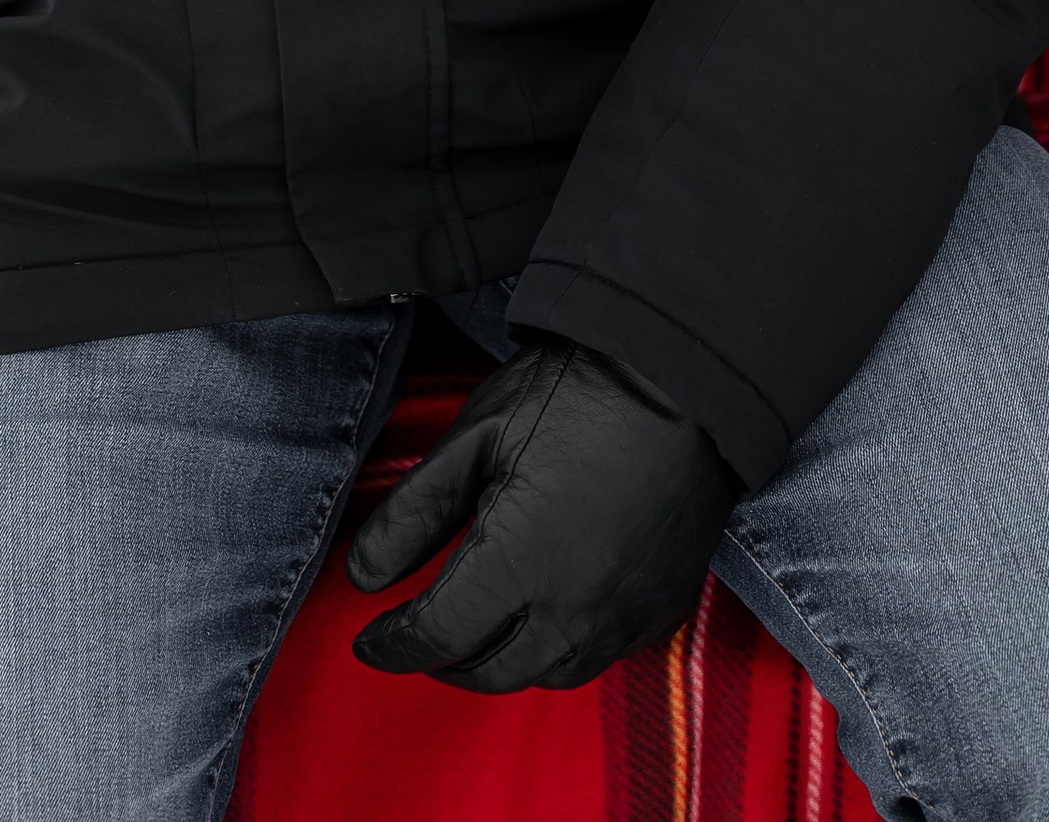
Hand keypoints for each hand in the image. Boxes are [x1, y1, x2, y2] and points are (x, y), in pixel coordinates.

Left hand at [347, 339, 736, 692]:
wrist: (684, 376)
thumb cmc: (574, 394)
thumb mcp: (474, 438)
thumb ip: (413, 514)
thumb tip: (364, 577)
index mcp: (517, 564)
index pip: (436, 636)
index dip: (393, 644)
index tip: (370, 641)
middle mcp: (572, 608)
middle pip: (489, 672)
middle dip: (444, 660)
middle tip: (420, 637)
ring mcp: (624, 616)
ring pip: (548, 672)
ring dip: (505, 661)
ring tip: (481, 630)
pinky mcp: (663, 609)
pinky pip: (603, 657)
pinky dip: (564, 649)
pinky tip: (550, 615)